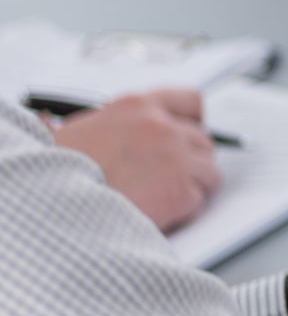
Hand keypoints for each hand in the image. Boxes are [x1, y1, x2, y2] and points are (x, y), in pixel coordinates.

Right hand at [54, 89, 221, 231]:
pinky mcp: (180, 191)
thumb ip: (127, 128)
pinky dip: (182, 211)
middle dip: (190, 163)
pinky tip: (153, 213)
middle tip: (163, 182)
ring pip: (209, 173)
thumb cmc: (59, 171)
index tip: (189, 139)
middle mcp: (161, 126)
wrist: (49, 205)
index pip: (190, 102)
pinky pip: (198, 201)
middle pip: (203, 143)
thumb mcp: (88, 130)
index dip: (194, 124)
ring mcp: (175, 157)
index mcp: (138, 107)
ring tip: (155, 200)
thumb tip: (149, 140)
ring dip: (190, 188)